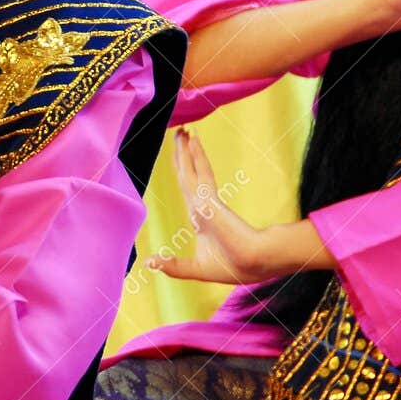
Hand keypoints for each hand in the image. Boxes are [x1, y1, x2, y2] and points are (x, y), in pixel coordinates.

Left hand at [146, 130, 287, 284]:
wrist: (250, 264)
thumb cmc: (230, 266)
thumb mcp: (195, 268)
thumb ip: (173, 266)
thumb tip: (149, 262)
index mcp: (199, 218)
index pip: (187, 188)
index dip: (182, 169)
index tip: (179, 153)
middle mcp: (201, 206)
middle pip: (187, 175)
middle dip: (182, 154)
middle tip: (180, 132)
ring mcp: (206, 201)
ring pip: (192, 170)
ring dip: (187, 149)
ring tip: (183, 131)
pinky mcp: (211, 200)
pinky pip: (202, 173)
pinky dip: (197, 156)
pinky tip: (194, 141)